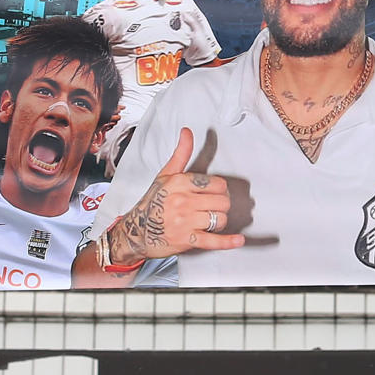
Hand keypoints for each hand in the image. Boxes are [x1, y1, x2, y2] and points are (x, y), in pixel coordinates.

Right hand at [106, 128, 245, 263]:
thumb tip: (187, 131)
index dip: (219, 189)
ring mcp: (185, 221)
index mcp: (179, 182)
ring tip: (209, 221)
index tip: (213, 193)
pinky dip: (228, 242)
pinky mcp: (187, 240)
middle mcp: (182, 201)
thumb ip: (181, 153)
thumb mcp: (165, 175)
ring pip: (220, 219)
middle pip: (222, 201)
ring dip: (219, 222)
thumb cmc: (153, 202)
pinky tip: (238, 240)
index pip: (217, 184)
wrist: (136, 232)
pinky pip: (213, 241)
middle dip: (221, 205)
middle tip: (212, 208)